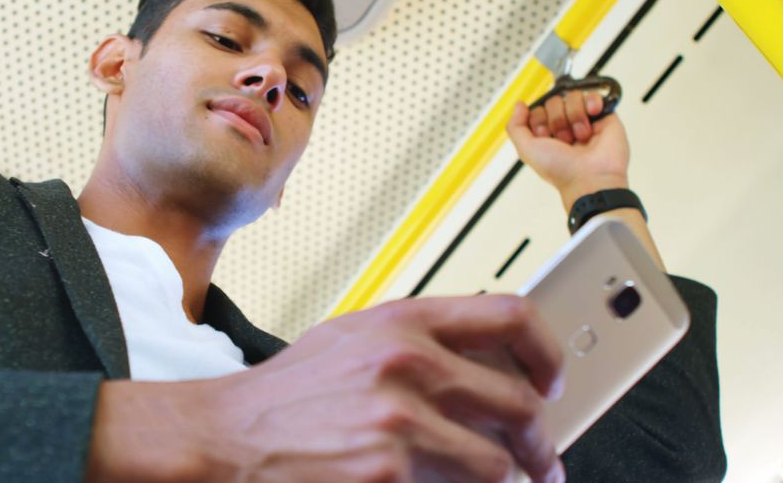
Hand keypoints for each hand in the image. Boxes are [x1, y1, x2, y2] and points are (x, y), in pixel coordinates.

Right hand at [88, 295, 565, 482]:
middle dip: (542, 444)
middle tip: (544, 462)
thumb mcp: (352, 340)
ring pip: (498, 465)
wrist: (227, 437)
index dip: (548, 352)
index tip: (555, 381)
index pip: (511, 316)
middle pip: (520, 404)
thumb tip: (487, 362)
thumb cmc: (289, 393)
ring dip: (502, 481)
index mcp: (402, 321)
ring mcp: (399, 422)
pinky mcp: (388, 475)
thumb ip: (419, 341)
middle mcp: (406, 364)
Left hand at [507, 90, 629, 210]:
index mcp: (547, 134)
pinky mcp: (604, 116)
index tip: (545, 137)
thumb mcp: (526, 150)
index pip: (537, 110)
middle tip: (565, 140)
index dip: (539, 121)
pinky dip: (591, 102)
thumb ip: (515, 126)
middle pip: (553, 101)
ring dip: (574, 117)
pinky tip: (592, 115)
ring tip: (581, 136)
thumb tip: (519, 105)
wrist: (591, 177)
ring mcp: (584, 120)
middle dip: (557, 120)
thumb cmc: (560, 170)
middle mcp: (565, 126)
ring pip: (572, 96)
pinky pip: (593, 94)